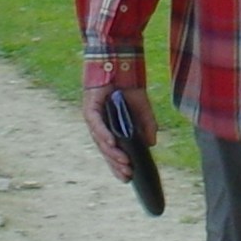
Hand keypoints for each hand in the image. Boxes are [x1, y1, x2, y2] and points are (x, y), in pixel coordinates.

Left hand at [81, 62, 143, 179]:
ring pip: (100, 140)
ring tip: (124, 163)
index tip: (128, 179)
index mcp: (110, 128)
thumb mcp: (143, 109)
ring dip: (112, 153)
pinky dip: (104, 134)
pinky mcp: (90, 107)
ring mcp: (94, 117)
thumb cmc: (128, 86)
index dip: (118, 165)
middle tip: (127, 176)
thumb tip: (150, 145)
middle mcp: (100, 125)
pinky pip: (96, 124)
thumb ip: (147, 126)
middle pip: (106, 150)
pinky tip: (112, 143)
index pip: (113, 151)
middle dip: (116, 164)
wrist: (119, 62)